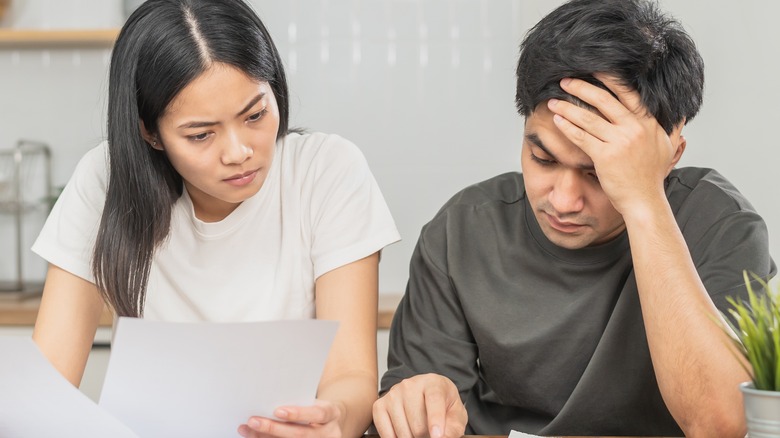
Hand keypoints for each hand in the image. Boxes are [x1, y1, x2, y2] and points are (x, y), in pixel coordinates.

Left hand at [238, 399, 341, 437]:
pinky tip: (255, 436)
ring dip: (265, 437)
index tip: (277, 411)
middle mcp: (329, 433)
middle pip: (301, 434)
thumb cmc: (316, 407)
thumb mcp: (314, 401)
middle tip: (253, 421)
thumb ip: (299, 400)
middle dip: (274, 428)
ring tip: (247, 429)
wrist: (329, 422)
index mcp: (332, 414)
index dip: (298, 413)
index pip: (318, 414)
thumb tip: (268, 396)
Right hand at [372, 373, 466, 437]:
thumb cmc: (443, 406)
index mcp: (433, 383)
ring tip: (418, 433)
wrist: (427, 395)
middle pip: (418, 423)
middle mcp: (410, 385)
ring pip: (402, 431)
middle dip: (426, 437)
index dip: (435, 420)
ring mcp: (393, 394)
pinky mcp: (379, 405)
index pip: (434, 400)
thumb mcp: (456, 416)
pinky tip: (404, 435)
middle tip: (429, 434)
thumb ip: (453, 429)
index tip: (437, 436)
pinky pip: (385, 432)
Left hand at [546, 74, 682, 215]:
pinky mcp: (605, 156)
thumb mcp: (668, 147)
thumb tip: (682, 114)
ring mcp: (620, 142)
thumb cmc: (652, 176)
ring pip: (588, 118)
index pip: (627, 93)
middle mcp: (635, 128)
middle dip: (581, 88)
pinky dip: (568, 127)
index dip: (608, 79)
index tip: (592, 69)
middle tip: (564, 81)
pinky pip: (582, 137)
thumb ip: (674, 128)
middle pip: (603, 100)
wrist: (644, 201)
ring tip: (553, 102)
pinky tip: (557, 121)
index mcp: (649, 122)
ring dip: (567, 107)